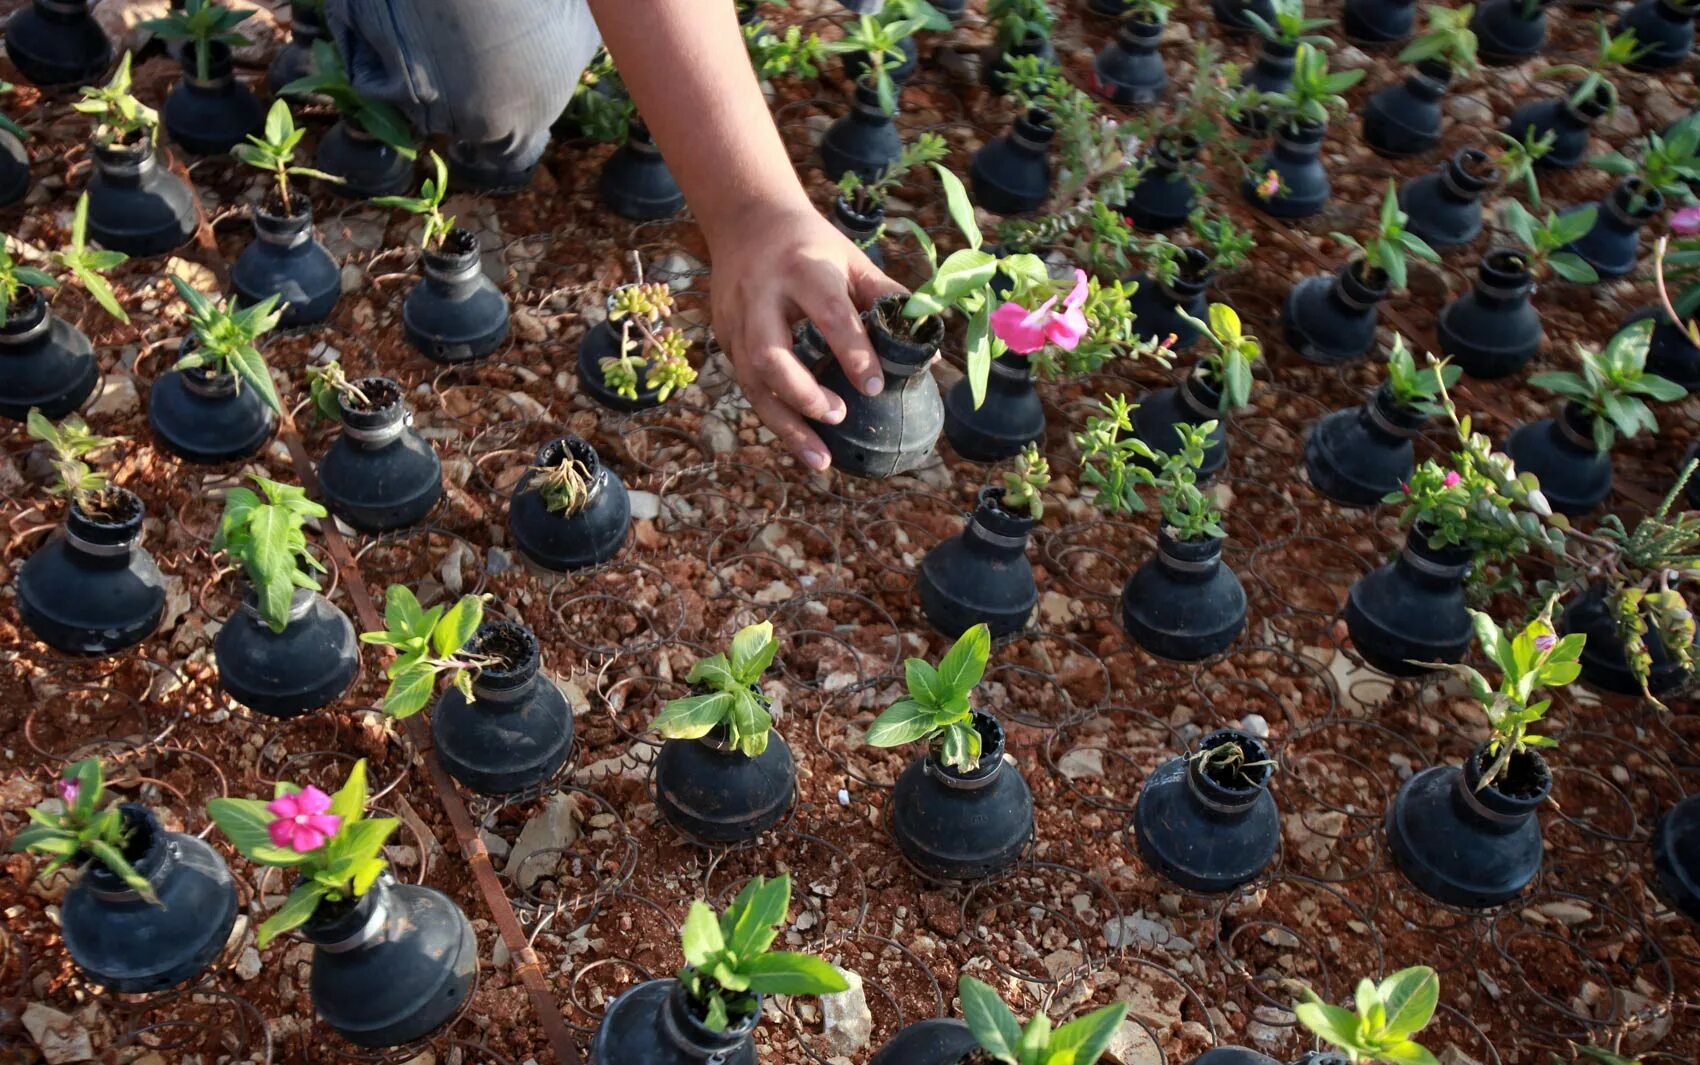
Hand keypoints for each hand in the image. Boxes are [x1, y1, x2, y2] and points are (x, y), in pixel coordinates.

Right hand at [709, 203, 903, 470]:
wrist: (746, 220)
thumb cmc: (812, 245)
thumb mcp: (852, 259)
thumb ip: (886, 298)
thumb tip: (926, 350)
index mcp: (802, 269)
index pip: (828, 314)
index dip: (853, 352)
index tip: (876, 385)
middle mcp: (762, 297)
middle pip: (770, 354)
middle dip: (803, 394)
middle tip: (840, 417)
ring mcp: (737, 321)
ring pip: (752, 381)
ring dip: (786, 425)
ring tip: (821, 461)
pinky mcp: (725, 340)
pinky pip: (748, 387)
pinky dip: (776, 419)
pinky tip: (803, 444)